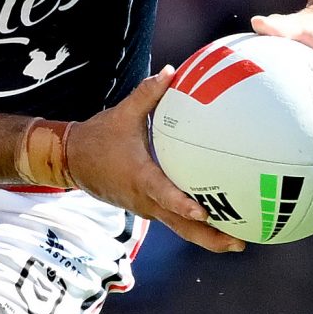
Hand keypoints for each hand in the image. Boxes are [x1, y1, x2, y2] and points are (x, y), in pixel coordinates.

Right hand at [67, 69, 244, 251]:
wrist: (72, 162)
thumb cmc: (98, 137)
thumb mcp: (122, 114)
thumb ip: (148, 93)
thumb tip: (172, 70)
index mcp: (140, 177)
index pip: (163, 194)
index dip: (183, 205)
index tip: (205, 213)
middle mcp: (145, 199)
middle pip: (180, 226)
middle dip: (210, 237)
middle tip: (239, 243)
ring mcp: (146, 208)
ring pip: (179, 228)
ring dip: (207, 237)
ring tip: (238, 241)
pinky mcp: (147, 208)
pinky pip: (174, 220)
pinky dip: (195, 226)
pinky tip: (219, 222)